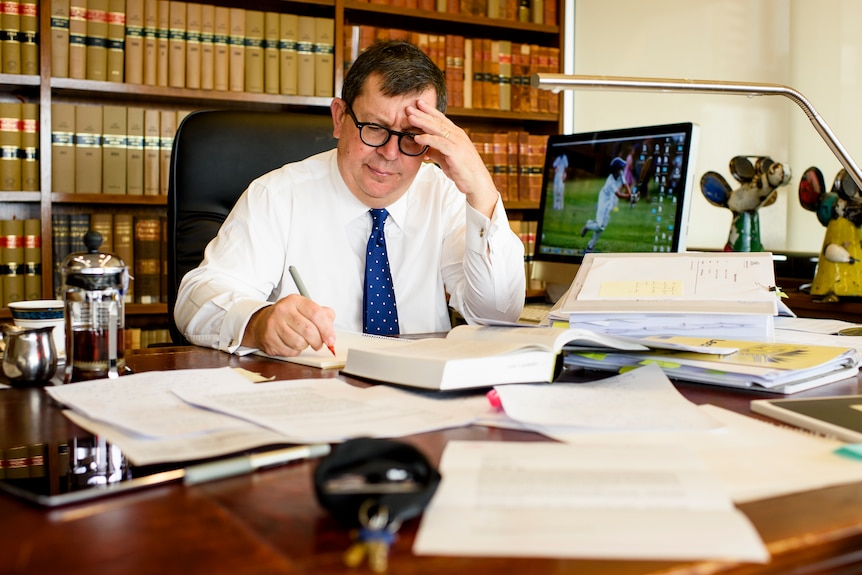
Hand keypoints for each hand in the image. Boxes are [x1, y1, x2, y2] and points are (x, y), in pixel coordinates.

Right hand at [242, 294, 335, 356]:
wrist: (262, 322)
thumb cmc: (288, 316)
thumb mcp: (305, 309)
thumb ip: (323, 315)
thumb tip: (331, 332)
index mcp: (295, 300)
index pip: (316, 314)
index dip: (327, 329)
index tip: (331, 339)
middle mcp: (283, 310)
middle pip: (309, 330)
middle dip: (318, 341)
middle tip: (319, 343)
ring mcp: (274, 324)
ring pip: (299, 343)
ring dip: (305, 346)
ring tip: (303, 341)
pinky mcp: (269, 339)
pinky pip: (290, 351)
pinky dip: (295, 351)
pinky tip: (292, 344)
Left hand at [407, 99, 498, 217]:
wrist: (476, 183)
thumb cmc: (462, 171)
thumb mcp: (446, 159)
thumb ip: (436, 152)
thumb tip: (424, 150)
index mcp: (456, 135)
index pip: (441, 119)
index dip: (429, 111)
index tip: (418, 104)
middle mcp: (457, 135)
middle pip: (437, 121)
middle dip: (422, 113)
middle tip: (409, 107)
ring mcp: (457, 142)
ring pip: (437, 129)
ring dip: (423, 122)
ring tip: (410, 118)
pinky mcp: (456, 152)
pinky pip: (439, 143)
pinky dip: (427, 139)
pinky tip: (417, 138)